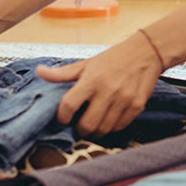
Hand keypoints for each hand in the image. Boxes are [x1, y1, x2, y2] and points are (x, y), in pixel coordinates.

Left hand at [36, 33, 164, 137]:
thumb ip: (62, 73)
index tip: (62, 119)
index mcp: (91, 80)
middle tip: (78, 127)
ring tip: (92, 126)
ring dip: (95, 132)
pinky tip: (108, 120)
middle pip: (87, 125)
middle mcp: (108, 91)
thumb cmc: (113, 58)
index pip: (68, 106)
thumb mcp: (87, 63)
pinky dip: (111, 128)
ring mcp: (124, 100)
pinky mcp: (137, 106)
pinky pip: (120, 127)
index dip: (61, 117)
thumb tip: (39, 72)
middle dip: (79, 130)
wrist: (146, 52)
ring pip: (104, 130)